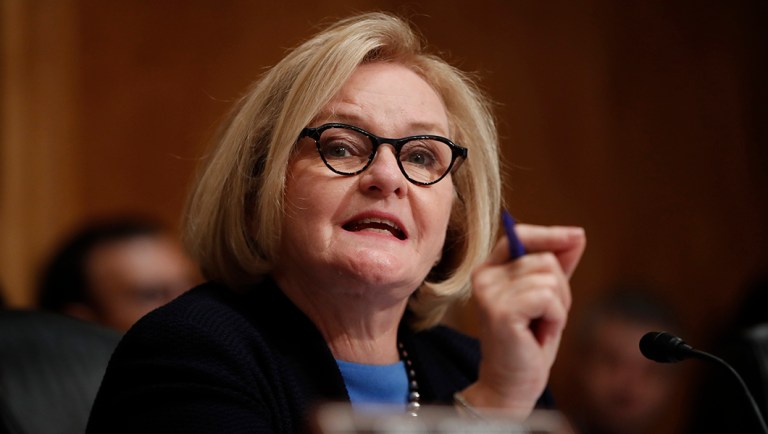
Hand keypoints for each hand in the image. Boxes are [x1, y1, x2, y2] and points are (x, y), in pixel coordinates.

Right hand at [461, 224, 585, 418]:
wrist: (512, 382)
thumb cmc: (529, 340)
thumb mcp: (547, 297)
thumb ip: (557, 265)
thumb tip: (576, 234)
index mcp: (489, 269)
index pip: (519, 235)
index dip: (550, 234)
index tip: (577, 236)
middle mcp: (483, 276)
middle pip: (544, 259)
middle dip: (559, 290)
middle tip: (544, 317)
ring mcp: (489, 293)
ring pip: (549, 279)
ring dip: (557, 307)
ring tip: (539, 326)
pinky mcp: (500, 311)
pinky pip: (547, 298)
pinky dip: (554, 318)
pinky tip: (539, 333)